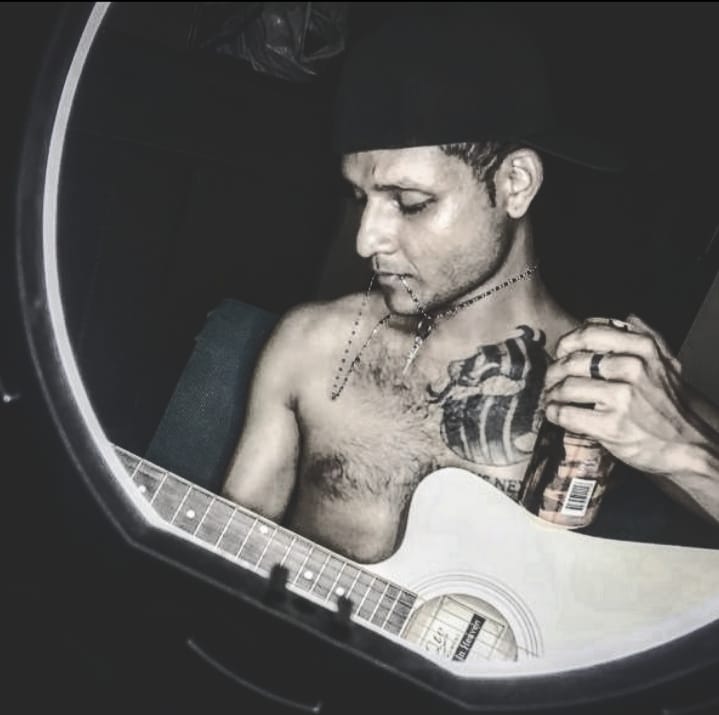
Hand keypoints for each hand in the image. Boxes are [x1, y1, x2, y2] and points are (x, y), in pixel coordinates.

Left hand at [542, 315, 708, 476]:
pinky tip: (554, 413)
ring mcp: (622, 398)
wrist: (688, 444)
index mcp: (643, 348)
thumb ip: (649, 336)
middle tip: (550, 380)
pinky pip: (567, 413)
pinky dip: (554, 413)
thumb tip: (628, 316)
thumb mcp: (668, 364)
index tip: (561, 353)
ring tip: (551, 398)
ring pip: (566, 387)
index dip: (566, 342)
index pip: (589, 333)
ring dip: (551, 394)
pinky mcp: (611, 425)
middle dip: (554, 371)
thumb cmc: (670, 404)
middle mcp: (633, 368)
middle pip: (572, 361)